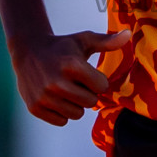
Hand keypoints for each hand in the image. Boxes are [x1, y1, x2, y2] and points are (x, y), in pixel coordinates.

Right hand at [10, 29, 131, 125]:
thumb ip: (107, 42)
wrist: (28, 51)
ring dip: (75, 104)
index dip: (97, 80)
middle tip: (76, 82)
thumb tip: (129, 35)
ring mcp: (44, 97)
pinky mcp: (35, 108)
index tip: (87, 73)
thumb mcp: (84, 40)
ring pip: (77, 114)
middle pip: (90, 102)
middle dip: (87, 93)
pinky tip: (55, 97)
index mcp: (71, 65)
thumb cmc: (62, 46)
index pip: (101, 86)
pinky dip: (61, 112)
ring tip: (66, 89)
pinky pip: (61, 121)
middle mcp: (56, 82)